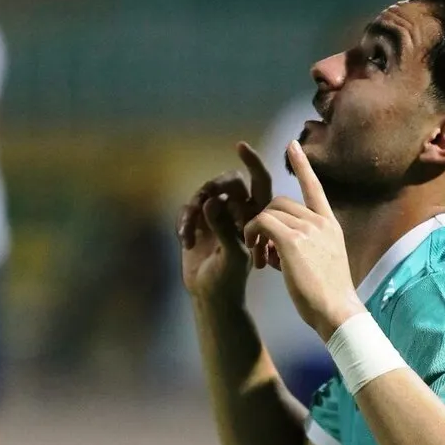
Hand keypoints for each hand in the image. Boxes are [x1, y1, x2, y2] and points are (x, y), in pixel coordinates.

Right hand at [177, 142, 273, 302]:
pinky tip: (184, 241)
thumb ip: (224, 228)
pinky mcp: (198, 223)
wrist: (211, 298)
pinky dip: (184, 222)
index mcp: (258, 215)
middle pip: (228, 182)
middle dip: (213, 188)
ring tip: (189, 235)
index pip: (260, 181)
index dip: (253, 161)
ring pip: (205, 193)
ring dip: (194, 210)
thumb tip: (212, 201)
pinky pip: (188, 208)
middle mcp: (240, 211)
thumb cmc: (230, 280)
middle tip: (204, 203)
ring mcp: (218, 216)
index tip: (240, 146)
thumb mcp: (232, 256)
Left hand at [243, 140, 364, 339]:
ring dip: (256, 231)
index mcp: (330, 225)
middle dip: (264, 220)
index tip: (291, 145)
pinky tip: (256, 255)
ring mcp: (308, 229)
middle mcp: (320, 222)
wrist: (336, 311)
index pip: (315, 187)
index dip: (302, 165)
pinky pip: (261, 223)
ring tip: (259, 257)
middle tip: (260, 249)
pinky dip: (251, 234)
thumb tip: (280, 246)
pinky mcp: (292, 240)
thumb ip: (308, 245)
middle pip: (281, 202)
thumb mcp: (324, 262)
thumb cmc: (328, 296)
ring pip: (269, 211)